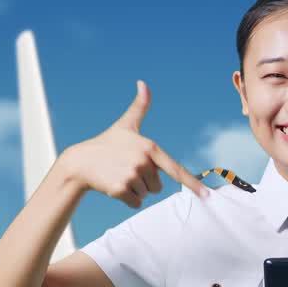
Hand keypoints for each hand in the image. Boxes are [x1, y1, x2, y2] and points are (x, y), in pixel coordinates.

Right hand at [57, 80, 207, 207]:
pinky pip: (135, 203)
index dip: (192, 183)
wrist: (81, 162)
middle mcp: (143, 161)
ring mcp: (132, 175)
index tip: (206, 195)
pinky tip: (115, 185)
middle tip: (127, 168)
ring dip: (135, 190)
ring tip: (119, 175)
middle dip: (145, 182)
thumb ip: (139, 106)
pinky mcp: (121, 189)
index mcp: (150, 147)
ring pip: (146, 195)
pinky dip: (127, 199)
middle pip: (158, 186)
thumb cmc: (107, 143)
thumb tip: (143, 83)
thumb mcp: (126, 124)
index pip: (175, 169)